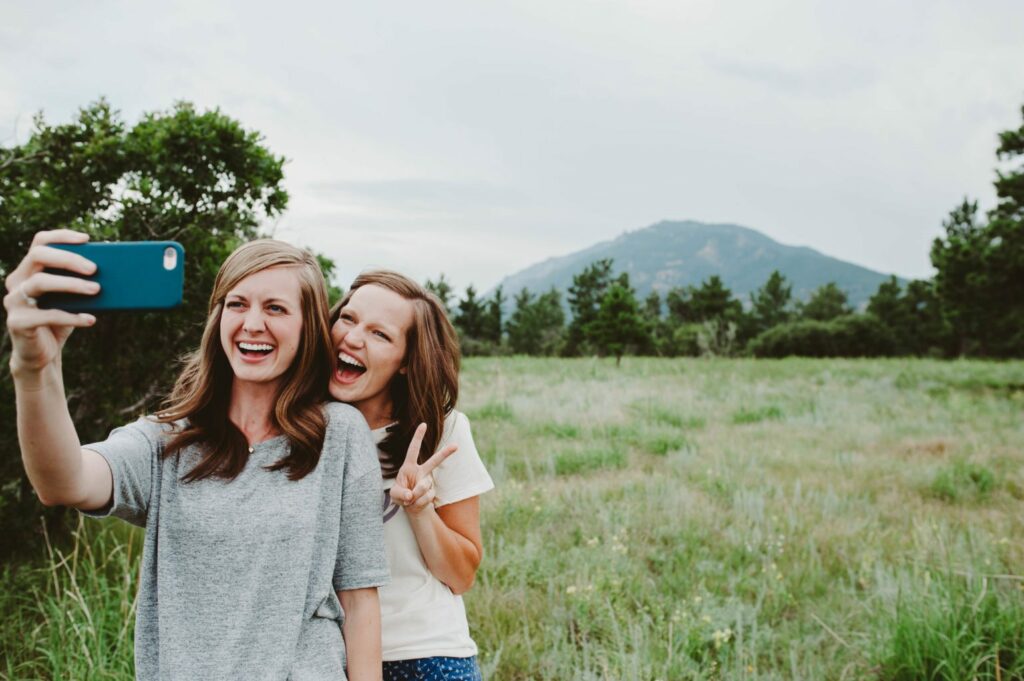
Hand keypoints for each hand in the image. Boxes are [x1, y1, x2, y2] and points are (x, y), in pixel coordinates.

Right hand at [5, 230, 99, 373]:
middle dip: (68, 259)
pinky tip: (91, 319)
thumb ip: (82, 283)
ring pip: (40, 282)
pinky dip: (72, 316)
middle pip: (38, 256)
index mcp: (29, 270)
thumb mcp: (72, 299)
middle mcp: (17, 281)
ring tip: (97, 289)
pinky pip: (46, 315)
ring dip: (71, 284)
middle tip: (95, 268)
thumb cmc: (60, 321)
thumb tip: (117, 271)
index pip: (41, 242)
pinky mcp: (18, 323)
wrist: (42, 354)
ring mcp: (14, 301)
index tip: (87, 239)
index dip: (62, 236)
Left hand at [390, 423, 457, 515]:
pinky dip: (418, 503)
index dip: (418, 437)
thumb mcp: (394, 494)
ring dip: (415, 495)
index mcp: (409, 466)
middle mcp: (421, 471)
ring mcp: (428, 482)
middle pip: (434, 461)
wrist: (411, 506)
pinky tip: (415, 503)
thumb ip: (400, 493)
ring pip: (424, 486)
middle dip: (446, 453)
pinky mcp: (432, 492)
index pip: (413, 449)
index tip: (424, 424)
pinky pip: (426, 498)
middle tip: (457, 445)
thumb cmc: (400, 495)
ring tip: (409, 500)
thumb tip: (411, 495)